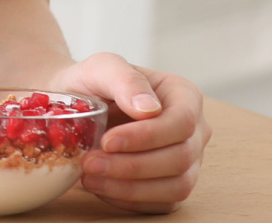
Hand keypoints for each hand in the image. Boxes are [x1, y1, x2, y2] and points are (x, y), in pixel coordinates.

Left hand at [48, 53, 210, 213]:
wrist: (77, 102)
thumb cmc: (95, 82)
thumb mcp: (103, 67)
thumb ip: (125, 80)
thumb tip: (150, 109)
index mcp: (184, 95)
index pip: (182, 121)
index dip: (148, 136)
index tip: (108, 141)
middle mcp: (194, 131)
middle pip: (180, 158)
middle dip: (132, 166)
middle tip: (91, 163)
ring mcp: (187, 162)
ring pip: (175, 187)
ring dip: (130, 188)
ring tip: (90, 177)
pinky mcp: (172, 187)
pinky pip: (161, 204)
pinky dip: (129, 200)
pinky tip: (100, 186)